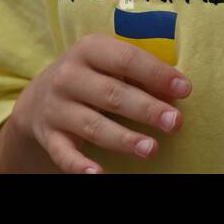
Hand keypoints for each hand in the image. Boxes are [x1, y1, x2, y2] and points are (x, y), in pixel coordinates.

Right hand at [6, 34, 191, 173]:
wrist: (38, 97)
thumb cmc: (91, 75)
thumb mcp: (110, 63)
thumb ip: (141, 74)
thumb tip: (176, 91)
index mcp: (89, 49)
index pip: (126, 59)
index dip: (157, 73)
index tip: (185, 89)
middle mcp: (69, 76)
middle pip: (112, 94)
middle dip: (146, 109)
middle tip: (175, 122)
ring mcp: (56, 107)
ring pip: (93, 126)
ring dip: (124, 139)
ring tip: (151, 149)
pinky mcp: (48, 136)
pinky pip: (63, 153)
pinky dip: (79, 166)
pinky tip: (98, 174)